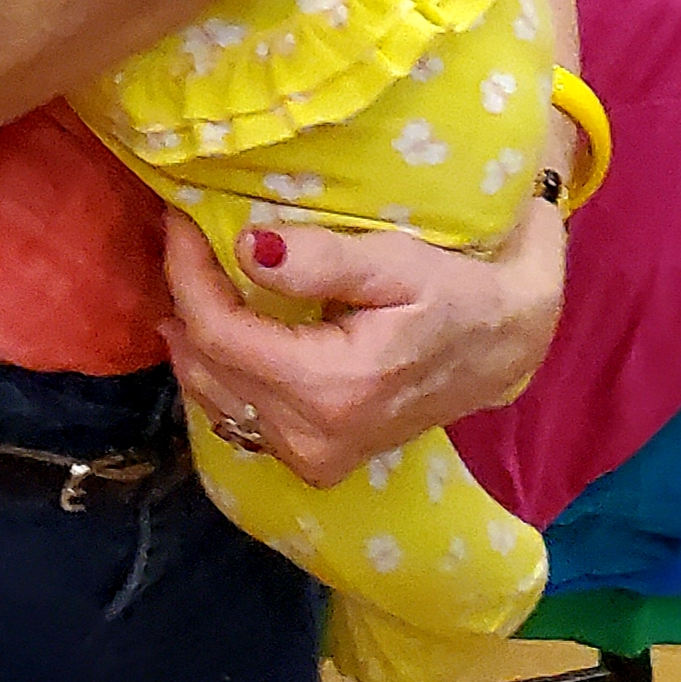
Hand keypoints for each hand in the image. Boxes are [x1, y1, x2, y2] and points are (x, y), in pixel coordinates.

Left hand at [161, 200, 564, 487]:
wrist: (501, 350)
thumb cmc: (455, 295)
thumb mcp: (398, 264)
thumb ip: (324, 260)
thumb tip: (248, 250)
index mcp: (331, 389)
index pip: (219, 333)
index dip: (186, 273)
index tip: (179, 220)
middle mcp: (312, 437)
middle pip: (206, 365)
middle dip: (184, 297)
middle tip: (182, 238)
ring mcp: (312, 458)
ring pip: (213, 394)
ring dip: (194, 334)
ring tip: (191, 276)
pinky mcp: (314, 461)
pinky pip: (238, 414)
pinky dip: (219, 368)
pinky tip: (219, 327)